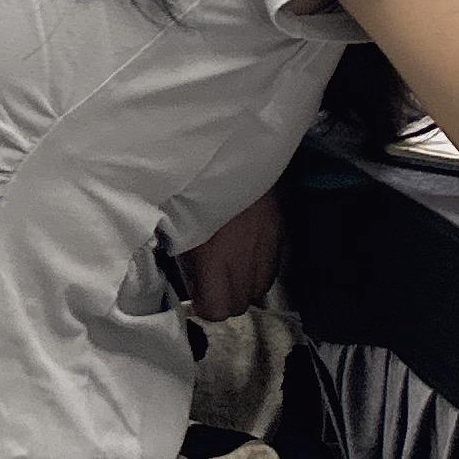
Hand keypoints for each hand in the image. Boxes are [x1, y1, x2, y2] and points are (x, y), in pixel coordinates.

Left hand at [179, 191, 280, 318]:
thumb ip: (185, 260)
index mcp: (214, 254)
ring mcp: (266, 243)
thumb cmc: (197, 188)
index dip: (206, 307)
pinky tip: (246, 255)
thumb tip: (188, 284)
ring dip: (245, 286)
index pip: (219, 307)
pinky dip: (260, 269)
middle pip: (241, 304)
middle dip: (225, 300)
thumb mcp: (179, 226)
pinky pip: (273, 267)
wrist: (233, 151)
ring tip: (230, 270)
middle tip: (211, 284)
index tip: (197, 297)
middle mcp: (245, 254)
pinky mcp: (279, 231)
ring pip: (260, 289)